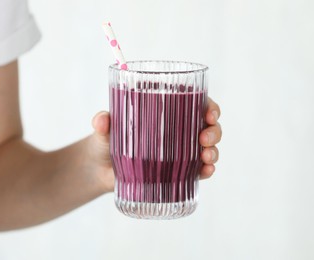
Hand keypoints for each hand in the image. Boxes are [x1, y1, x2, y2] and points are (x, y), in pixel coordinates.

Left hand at [90, 99, 221, 191]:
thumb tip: (101, 119)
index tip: (210, 113)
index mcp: (166, 113)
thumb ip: (102, 123)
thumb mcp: (104, 129)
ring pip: (207, 148)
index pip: (195, 104)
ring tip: (205, 157)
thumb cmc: (106, 140)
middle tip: (204, 138)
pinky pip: (198, 171)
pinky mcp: (176, 172)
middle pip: (207, 126)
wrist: (100, 170)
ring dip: (213, 151)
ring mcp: (179, 153)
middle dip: (214, 131)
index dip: (210, 107)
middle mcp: (177, 131)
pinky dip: (206, 171)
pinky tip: (206, 172)